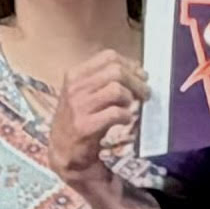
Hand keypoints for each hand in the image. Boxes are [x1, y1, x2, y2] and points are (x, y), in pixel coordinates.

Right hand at [51, 50, 149, 190]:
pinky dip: (126, 116)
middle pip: (116, 71)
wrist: (64, 151)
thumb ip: (103, 79)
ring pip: (117, 90)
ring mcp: (79, 106)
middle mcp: (75, 87)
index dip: (130, 64)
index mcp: (74, 74)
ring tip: (130, 107)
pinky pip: (116, 113)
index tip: (140, 75)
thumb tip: (135, 68)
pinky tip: (125, 120)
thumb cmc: (78, 120)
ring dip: (130, 98)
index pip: (108, 57)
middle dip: (136, 81)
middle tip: (145, 92)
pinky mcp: (86, 126)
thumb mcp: (82, 93)